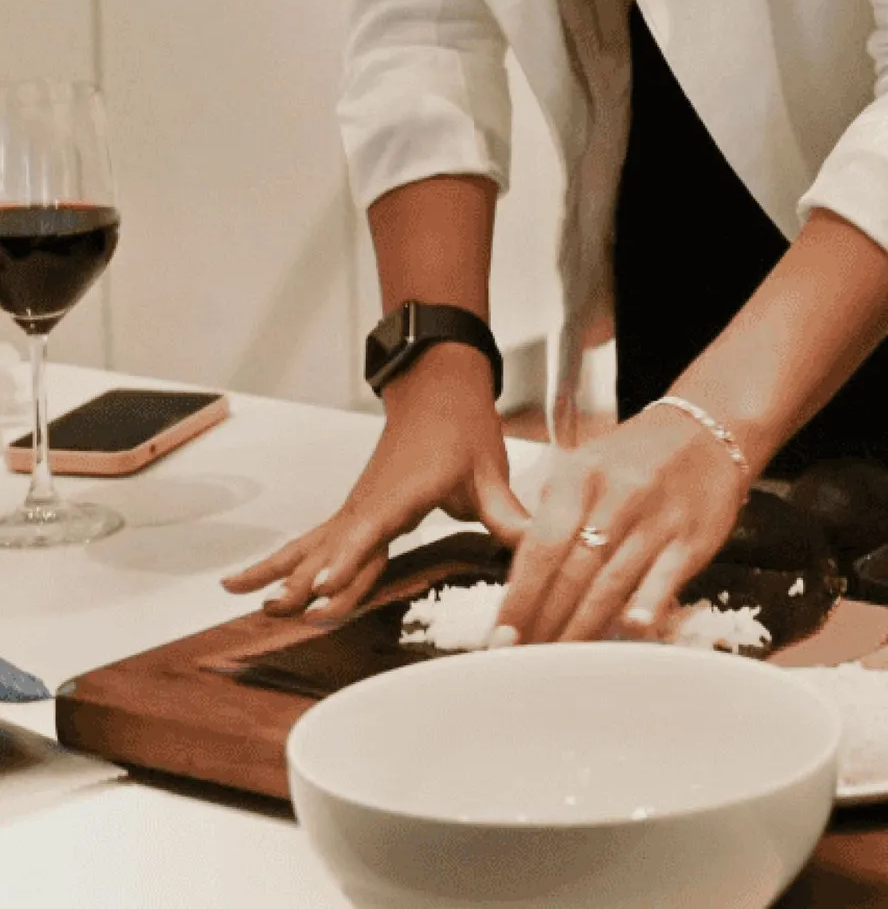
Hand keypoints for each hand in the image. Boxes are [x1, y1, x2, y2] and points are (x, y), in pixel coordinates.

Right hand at [223, 345, 525, 617]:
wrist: (438, 385)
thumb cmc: (462, 425)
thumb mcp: (489, 470)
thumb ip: (506, 514)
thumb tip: (535, 545)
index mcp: (403, 494)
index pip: (370, 533)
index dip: (347, 562)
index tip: (321, 588)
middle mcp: (370, 504)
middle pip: (333, 547)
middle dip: (306, 580)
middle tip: (279, 610)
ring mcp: (355, 508)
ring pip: (311, 546)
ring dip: (280, 573)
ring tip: (249, 603)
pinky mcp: (351, 512)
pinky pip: (310, 541)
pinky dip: (277, 562)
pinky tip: (245, 583)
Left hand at [490, 403, 752, 645]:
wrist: (711, 429)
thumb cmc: (636, 457)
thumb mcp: (584, 467)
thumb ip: (550, 517)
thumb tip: (518, 580)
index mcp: (582, 475)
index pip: (540, 547)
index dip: (518, 598)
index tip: (500, 636)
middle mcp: (619, 495)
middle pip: (572, 573)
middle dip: (543, 623)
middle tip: (523, 659)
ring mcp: (659, 518)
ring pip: (611, 585)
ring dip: (580, 630)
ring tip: (558, 660)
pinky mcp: (693, 538)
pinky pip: (664, 580)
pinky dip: (645, 607)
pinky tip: (628, 629)